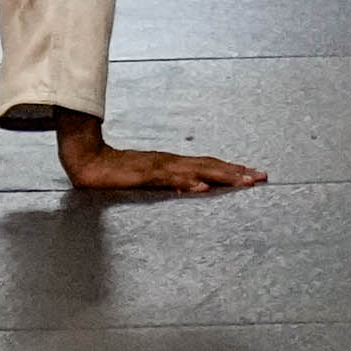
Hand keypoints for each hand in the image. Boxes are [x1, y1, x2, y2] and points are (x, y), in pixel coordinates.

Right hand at [55, 112, 264, 194]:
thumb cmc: (119, 172)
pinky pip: (169, 179)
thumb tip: (196, 189)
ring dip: (221, 175)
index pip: (210, 166)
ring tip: (243, 181)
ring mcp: (159, 167)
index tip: (255, 175)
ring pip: (197, 170)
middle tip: (262, 177)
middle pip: (211, 165)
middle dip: (238, 172)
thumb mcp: (151, 181)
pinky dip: (186, 182)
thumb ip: (171, 183)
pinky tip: (201, 187)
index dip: (234, 170)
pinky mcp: (145, 175)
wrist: (89, 161)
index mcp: (174, 164)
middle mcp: (172, 162)